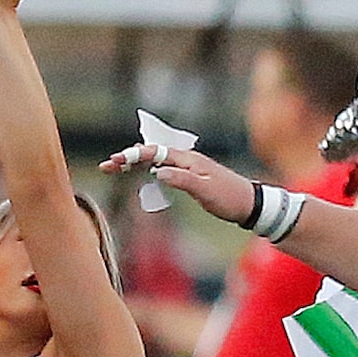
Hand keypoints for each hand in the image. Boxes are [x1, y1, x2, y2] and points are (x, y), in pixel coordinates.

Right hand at [103, 140, 253, 222]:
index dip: (134, 155)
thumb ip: (182, 180)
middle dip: (128, 158)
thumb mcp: (206, 191)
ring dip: (135, 163)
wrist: (250, 204)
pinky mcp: (189, 177)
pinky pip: (163, 169)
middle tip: (107, 166)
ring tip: (115, 168)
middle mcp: (186, 159)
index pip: (155, 152)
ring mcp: (187, 167)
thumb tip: (158, 171)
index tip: (116, 161)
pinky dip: (148, 170)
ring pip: (156, 161)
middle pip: (152, 154)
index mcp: (188, 159)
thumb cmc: (229, 198)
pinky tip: (138, 175)